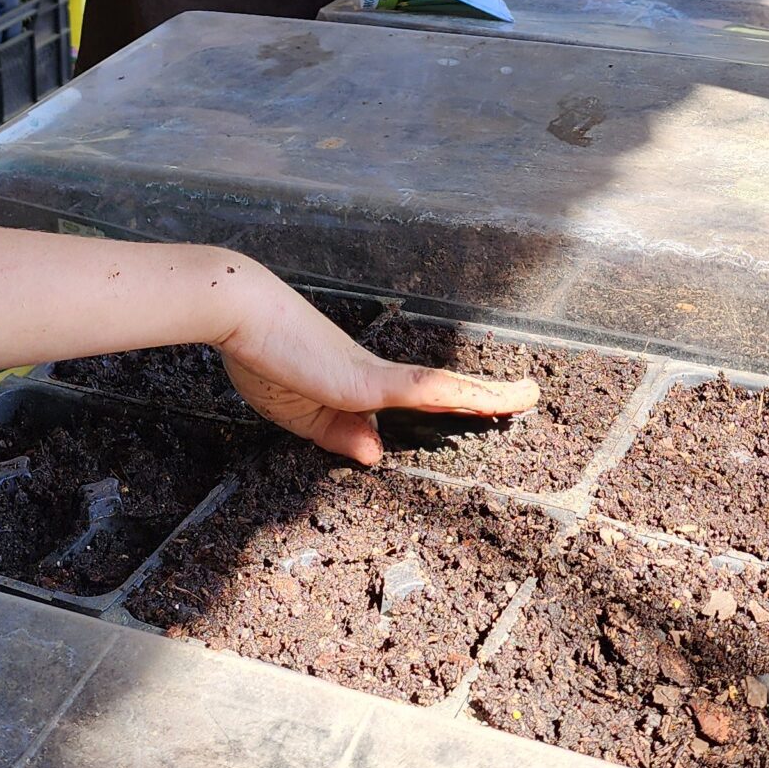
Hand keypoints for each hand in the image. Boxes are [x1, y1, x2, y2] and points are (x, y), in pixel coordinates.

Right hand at [218, 270, 538, 464]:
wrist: (241, 314)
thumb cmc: (260, 355)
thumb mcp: (298, 413)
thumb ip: (337, 433)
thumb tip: (377, 453)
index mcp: (356, 386)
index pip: (409, 402)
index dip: (445, 405)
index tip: (477, 408)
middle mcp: (375, 377)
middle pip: (438, 392)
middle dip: (481, 399)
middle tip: (522, 399)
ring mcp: (375, 377)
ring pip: (443, 388)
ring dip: (486, 396)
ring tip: (527, 396)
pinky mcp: (369, 379)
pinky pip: (425, 390)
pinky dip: (461, 396)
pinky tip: (492, 402)